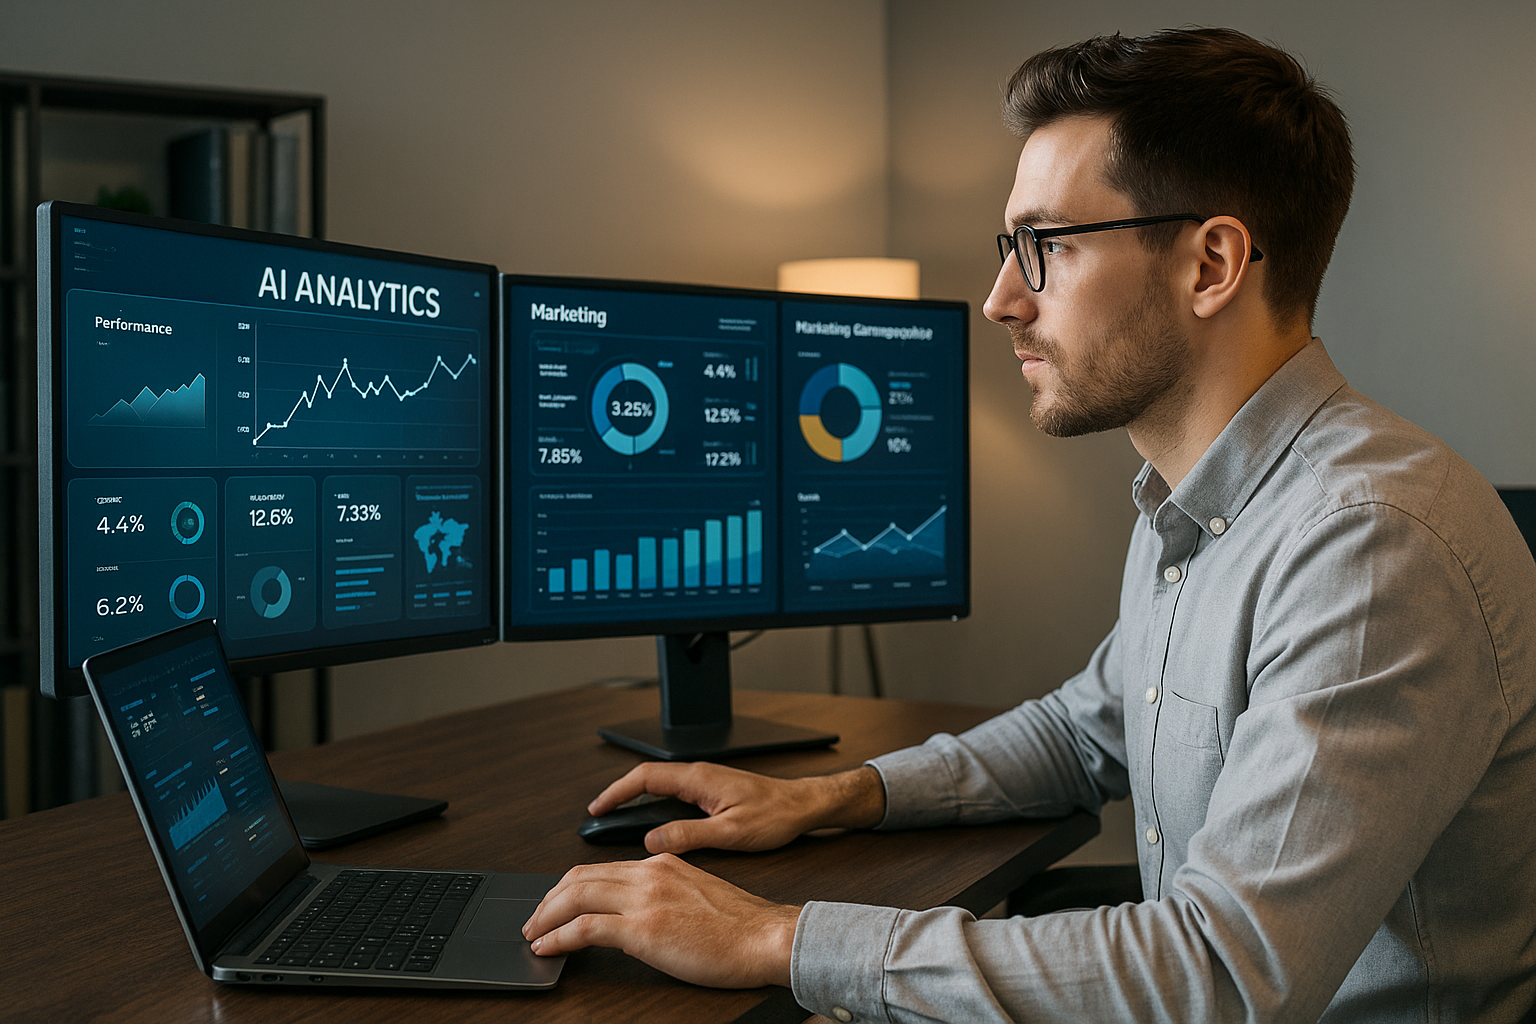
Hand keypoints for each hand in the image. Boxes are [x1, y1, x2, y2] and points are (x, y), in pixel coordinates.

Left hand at [522, 853, 798, 988]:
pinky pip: (585, 928)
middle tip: (534, 919)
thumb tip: (638, 911)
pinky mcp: (643, 929)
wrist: (766, 937)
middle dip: (549, 899)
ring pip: (576, 896)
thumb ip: (667, 893)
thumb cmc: (742, 926)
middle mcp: (650, 873)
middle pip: (580, 877)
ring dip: (546, 916)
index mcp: (663, 864)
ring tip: (533, 934)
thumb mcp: (698, 894)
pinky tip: (548, 948)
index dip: (570, 887)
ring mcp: (645, 899)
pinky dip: (558, 937)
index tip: (557, 903)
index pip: (601, 868)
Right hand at [588, 761, 884, 854]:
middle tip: (598, 816)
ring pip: (659, 786)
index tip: (597, 808)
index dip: (616, 792)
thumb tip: (652, 841)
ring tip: (616, 819)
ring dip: (635, 799)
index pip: (644, 778)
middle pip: (646, 779)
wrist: (803, 806)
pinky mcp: (712, 792)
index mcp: (698, 779)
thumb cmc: (775, 815)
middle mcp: (698, 775)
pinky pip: (673, 793)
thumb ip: (689, 835)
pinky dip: (653, 804)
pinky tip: (650, 822)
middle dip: (618, 795)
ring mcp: (705, 782)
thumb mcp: (730, 833)